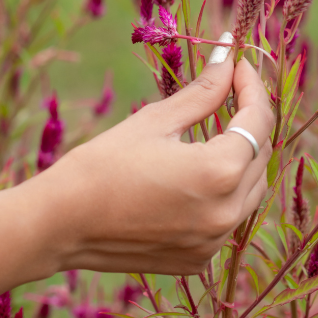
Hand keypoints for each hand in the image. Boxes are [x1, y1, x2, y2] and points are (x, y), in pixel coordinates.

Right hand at [0, 55, 272, 317]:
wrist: (59, 224)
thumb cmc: (98, 167)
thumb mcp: (152, 122)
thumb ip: (201, 93)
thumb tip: (228, 56)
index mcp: (218, 171)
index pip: (258, 122)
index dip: (252, 88)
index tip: (238, 66)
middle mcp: (226, 212)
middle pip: (259, 157)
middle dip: (249, 123)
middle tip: (228, 95)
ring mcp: (213, 242)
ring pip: (248, 192)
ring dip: (239, 162)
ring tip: (212, 137)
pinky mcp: (196, 260)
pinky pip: (225, 221)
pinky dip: (220, 197)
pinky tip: (191, 180)